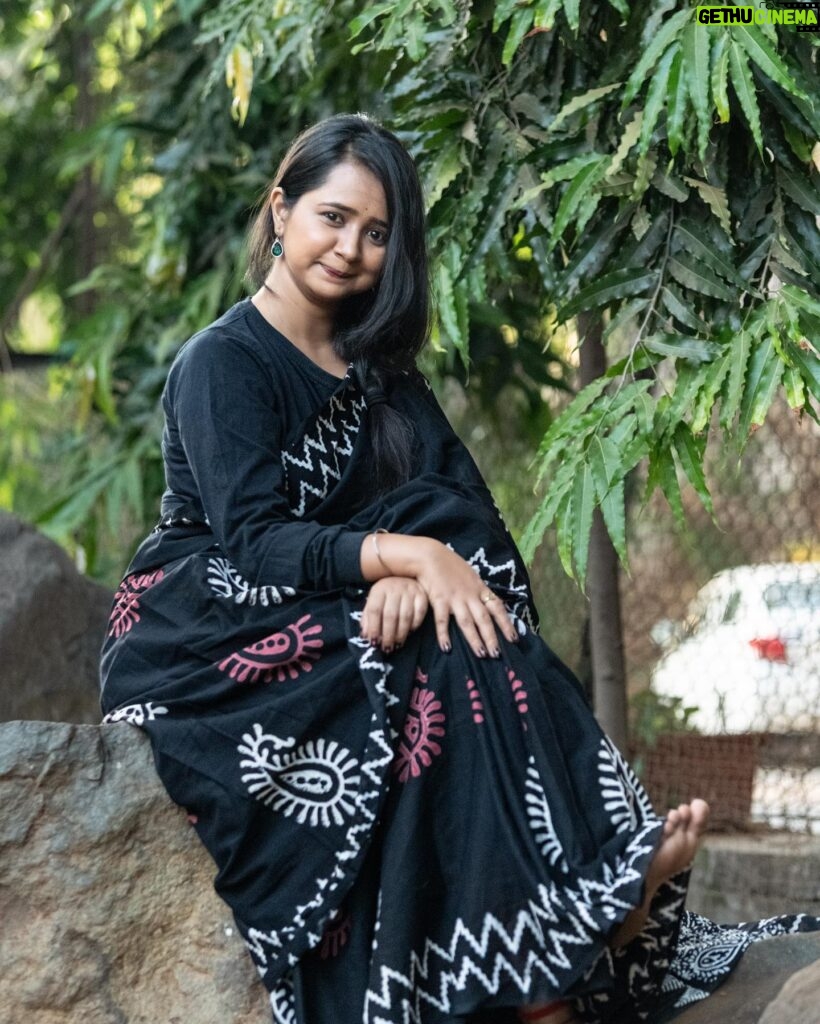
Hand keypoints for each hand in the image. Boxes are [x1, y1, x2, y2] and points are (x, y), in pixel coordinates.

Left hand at [360, 577, 428, 652]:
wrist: (406, 576)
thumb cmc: (387, 594)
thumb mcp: (374, 601)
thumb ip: (368, 618)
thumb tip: (365, 636)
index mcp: (379, 589)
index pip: (374, 610)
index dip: (373, 628)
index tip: (374, 642)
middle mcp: (395, 588)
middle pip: (390, 615)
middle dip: (388, 635)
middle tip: (387, 648)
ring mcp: (410, 591)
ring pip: (406, 616)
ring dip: (401, 634)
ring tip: (397, 643)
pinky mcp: (422, 595)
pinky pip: (420, 614)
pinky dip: (415, 625)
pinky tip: (410, 632)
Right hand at [415, 541, 518, 657]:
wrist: (430, 556)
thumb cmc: (450, 565)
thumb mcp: (470, 575)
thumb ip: (478, 590)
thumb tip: (489, 602)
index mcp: (480, 588)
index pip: (497, 608)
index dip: (506, 624)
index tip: (514, 639)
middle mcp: (470, 595)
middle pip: (484, 619)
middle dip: (492, 637)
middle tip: (497, 654)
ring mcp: (455, 598)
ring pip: (467, 622)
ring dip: (475, 640)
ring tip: (481, 655)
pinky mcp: (439, 600)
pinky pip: (442, 621)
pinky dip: (444, 635)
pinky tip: (446, 648)